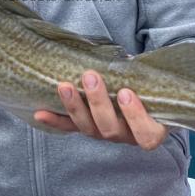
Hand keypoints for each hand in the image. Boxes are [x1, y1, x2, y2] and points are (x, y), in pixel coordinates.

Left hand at [34, 70, 167, 149]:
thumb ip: (144, 78)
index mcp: (150, 130)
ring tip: (64, 86)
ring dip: (74, 107)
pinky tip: (40, 113)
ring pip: (88, 129)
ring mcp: (104, 134)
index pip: (146, 135)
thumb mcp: (154, 84)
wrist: (143, 95)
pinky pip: (69, 128)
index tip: (125, 92)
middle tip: (90, 77)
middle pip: (110, 129)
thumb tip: (127, 59)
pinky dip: (54, 121)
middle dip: (98, 103)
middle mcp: (126, 136)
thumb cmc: (152, 89)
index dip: (135, 116)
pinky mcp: (87, 128)